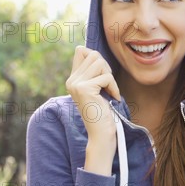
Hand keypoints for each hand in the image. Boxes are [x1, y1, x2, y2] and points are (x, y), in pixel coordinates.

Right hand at [65, 46, 120, 167]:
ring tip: (108, 91)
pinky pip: (106, 77)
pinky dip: (114, 87)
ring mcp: (76, 84)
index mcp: (72, 80)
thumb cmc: (102, 113)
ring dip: (109, 76)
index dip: (96, 58)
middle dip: (105, 67)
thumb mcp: (96, 89)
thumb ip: (92, 72)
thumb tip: (92, 52)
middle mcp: (71, 81)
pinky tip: (113, 98)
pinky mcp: (85, 89)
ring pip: (99, 62)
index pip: (81, 50)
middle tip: (107, 85)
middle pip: (93, 54)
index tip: (103, 76)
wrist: (101, 134)